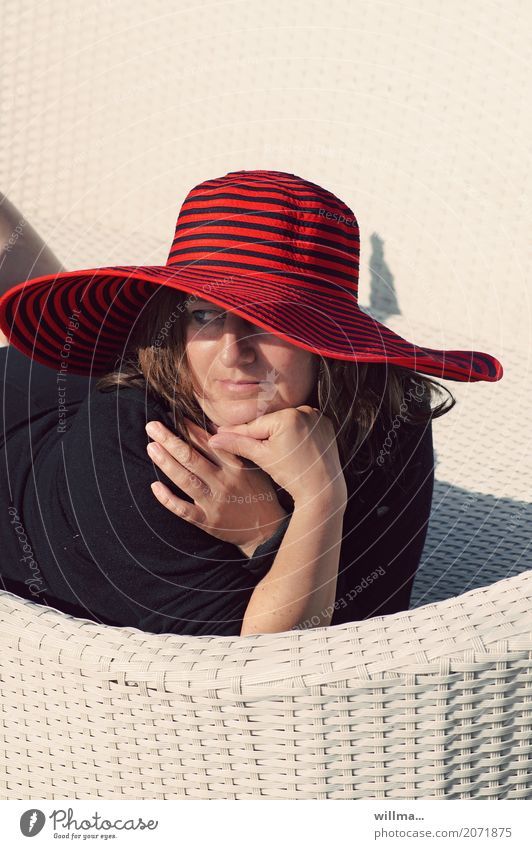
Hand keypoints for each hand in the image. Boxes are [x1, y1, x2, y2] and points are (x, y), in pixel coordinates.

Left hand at [145, 416, 288, 556]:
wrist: (266, 530)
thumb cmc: (259, 493)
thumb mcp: (253, 467)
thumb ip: (234, 449)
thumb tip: (213, 427)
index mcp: (235, 466)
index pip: (208, 443)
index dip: (190, 429)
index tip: (174, 417)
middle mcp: (224, 482)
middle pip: (192, 458)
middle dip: (170, 440)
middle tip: (152, 427)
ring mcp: (214, 502)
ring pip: (185, 479)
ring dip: (166, 463)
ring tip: (151, 447)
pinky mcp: (207, 521)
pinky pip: (183, 509)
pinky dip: (168, 499)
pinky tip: (155, 487)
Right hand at [207, 405, 347, 506]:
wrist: (323, 489)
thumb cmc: (292, 475)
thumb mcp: (262, 458)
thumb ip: (238, 444)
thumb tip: (214, 439)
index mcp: (287, 417)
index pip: (255, 426)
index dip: (236, 432)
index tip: (219, 432)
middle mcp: (304, 411)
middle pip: (271, 423)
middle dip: (258, 433)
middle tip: (235, 438)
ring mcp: (317, 416)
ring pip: (286, 424)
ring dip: (276, 432)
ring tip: (266, 446)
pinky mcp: (326, 424)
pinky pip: (302, 425)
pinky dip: (294, 433)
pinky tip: (288, 446)